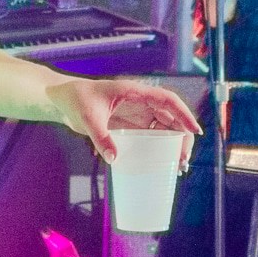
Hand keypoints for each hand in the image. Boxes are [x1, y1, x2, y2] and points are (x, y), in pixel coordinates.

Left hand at [53, 75, 201, 159]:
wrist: (64, 100)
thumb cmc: (76, 99)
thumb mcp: (88, 118)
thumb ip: (101, 137)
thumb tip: (115, 159)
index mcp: (135, 92)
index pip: (167, 100)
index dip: (183, 114)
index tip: (194, 131)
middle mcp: (141, 102)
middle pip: (171, 116)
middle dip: (182, 136)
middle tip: (183, 158)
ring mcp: (137, 113)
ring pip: (165, 126)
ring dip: (175, 143)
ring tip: (178, 164)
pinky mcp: (131, 125)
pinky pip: (151, 135)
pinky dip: (160, 146)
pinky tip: (163, 161)